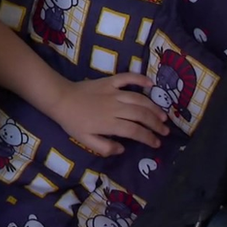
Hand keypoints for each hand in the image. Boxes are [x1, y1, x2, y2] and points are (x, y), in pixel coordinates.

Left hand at [47, 73, 168, 155]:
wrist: (61, 99)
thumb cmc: (73, 122)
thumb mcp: (85, 141)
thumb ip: (104, 148)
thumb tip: (122, 148)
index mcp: (109, 123)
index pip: (135, 131)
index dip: (148, 137)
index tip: (157, 143)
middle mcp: (115, 107)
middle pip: (141, 115)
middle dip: (156, 124)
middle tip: (165, 131)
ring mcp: (113, 92)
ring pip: (139, 99)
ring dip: (153, 107)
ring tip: (163, 115)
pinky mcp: (110, 81)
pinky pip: (127, 77)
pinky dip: (139, 78)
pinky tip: (150, 83)